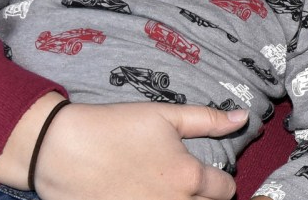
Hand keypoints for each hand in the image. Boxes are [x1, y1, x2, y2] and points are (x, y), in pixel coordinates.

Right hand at [32, 100, 246, 199]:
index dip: (223, 182)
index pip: (226, 190)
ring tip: (176, 193)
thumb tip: (244, 117)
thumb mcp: (166, 116)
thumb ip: (209, 120)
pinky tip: (150, 198)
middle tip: (194, 188)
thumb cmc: (117, 127)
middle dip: (207, 199)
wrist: (62, 149)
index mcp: (187, 177)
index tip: (212, 176)